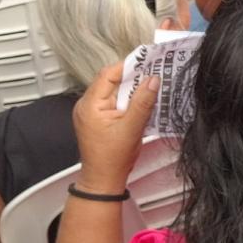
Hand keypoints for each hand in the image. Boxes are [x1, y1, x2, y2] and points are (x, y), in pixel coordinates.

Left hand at [72, 63, 157, 193]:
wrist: (103, 180)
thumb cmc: (112, 158)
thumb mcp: (132, 128)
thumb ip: (143, 102)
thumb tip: (153, 79)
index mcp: (90, 105)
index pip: (108, 75)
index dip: (128, 66)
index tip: (148, 62)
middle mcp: (87, 105)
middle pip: (112, 81)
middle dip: (134, 78)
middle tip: (155, 74)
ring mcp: (92, 112)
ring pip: (115, 91)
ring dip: (133, 90)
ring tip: (152, 89)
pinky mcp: (98, 118)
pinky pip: (115, 101)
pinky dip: (129, 100)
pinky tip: (142, 104)